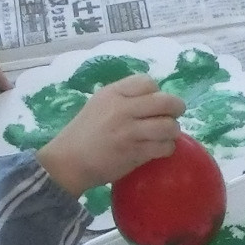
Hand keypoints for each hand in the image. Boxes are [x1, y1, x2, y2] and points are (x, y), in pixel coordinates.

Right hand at [37, 76, 185, 195]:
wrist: (68, 161)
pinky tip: (160, 149)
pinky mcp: (135, 152)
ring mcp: (130, 131)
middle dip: (176, 109)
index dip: (157, 92)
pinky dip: (167, 148)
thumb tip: (153, 97)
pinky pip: (164, 147)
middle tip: (173, 116)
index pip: (148, 82)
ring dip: (173, 131)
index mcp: (113, 93)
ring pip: (169, 126)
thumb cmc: (84, 133)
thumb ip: (124, 97)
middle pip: (166, 102)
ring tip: (166, 136)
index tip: (154, 103)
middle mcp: (123, 109)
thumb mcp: (99, 103)